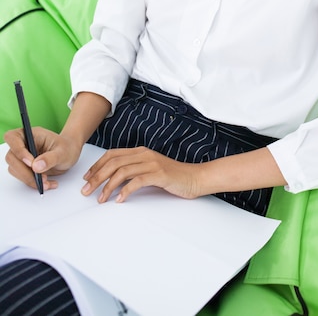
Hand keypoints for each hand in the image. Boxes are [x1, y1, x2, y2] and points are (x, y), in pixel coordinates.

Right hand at [4, 127, 81, 190]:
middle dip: (25, 171)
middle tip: (41, 178)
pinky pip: (22, 177)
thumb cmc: (67, 147)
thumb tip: (36, 166)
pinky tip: (47, 183)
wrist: (70, 153)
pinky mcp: (25, 167)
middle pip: (11, 157)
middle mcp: (24, 144)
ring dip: (29, 179)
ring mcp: (23, 156)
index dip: (18, 150)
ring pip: (14, 169)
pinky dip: (32, 183)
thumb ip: (50, 158)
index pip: (13, 138)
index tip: (31, 163)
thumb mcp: (63, 152)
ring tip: (47, 182)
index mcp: (31, 134)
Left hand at [81, 147, 201, 202]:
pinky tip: (120, 200)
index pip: (112, 155)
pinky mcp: (159, 174)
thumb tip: (113, 181)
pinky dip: (125, 191)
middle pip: (113, 163)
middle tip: (86, 191)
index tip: (86, 178)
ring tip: (100, 199)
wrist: (195, 178)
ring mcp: (152, 163)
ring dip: (107, 186)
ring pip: (122, 171)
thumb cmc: (172, 177)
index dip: (97, 166)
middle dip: (96, 177)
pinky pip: (137, 181)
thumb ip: (134, 171)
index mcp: (140, 152)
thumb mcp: (150, 170)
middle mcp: (144, 155)